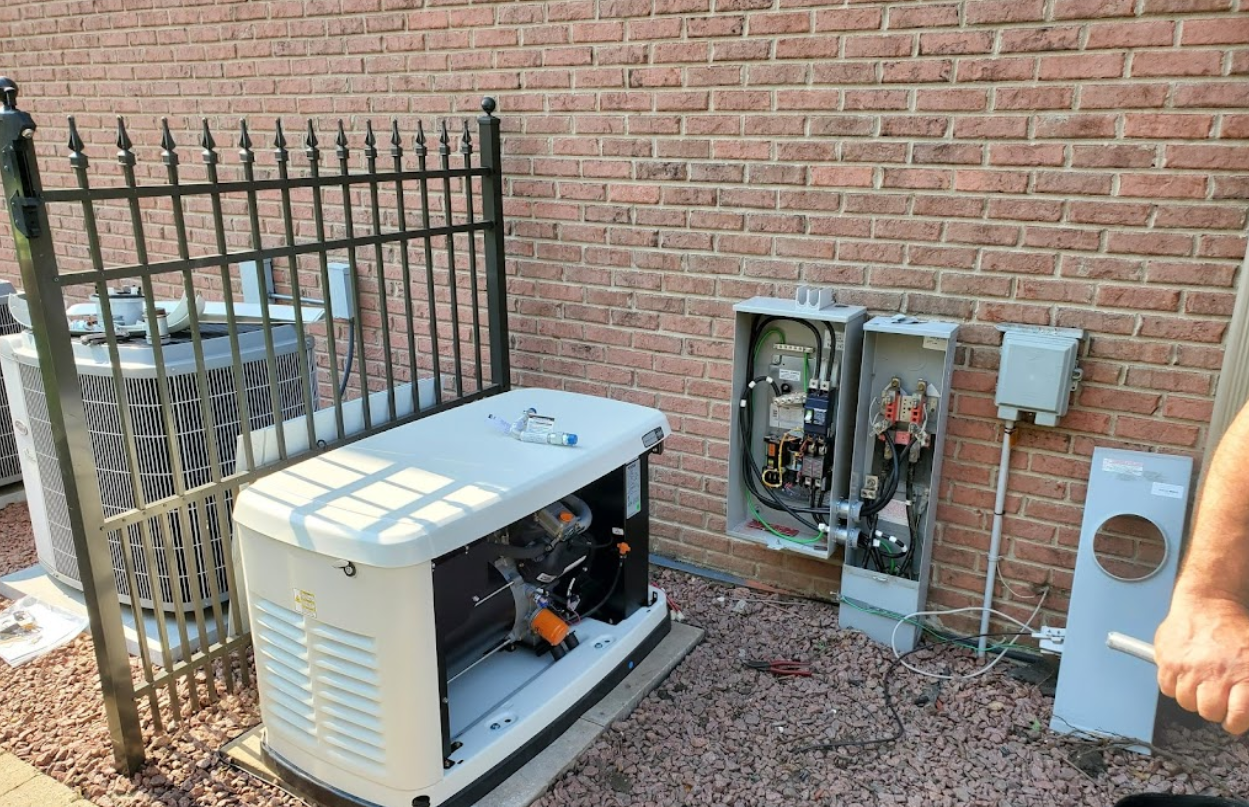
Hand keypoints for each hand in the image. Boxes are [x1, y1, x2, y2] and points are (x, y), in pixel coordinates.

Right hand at [1155, 593, 1248, 733]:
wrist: (1208, 602)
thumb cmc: (1234, 629)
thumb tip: (1247, 706)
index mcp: (1244, 674)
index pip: (1238, 716)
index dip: (1235, 722)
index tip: (1233, 719)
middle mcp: (1216, 673)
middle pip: (1210, 712)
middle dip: (1213, 708)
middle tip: (1215, 697)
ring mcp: (1190, 668)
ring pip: (1186, 702)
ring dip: (1192, 695)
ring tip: (1199, 681)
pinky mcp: (1169, 661)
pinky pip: (1167, 688)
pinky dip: (1173, 684)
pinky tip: (1184, 672)